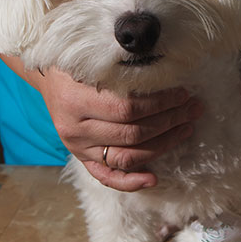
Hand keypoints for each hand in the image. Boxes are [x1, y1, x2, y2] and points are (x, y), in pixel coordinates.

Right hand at [33, 68, 203, 191]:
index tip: (183, 93)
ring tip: (186, 129)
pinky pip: (106, 177)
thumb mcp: (92, 59)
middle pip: (132, 133)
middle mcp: (75, 129)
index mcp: (76, 100)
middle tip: (193, 108)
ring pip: (127, 156)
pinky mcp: (81, 158)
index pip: (128, 108)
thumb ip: (120, 68)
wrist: (48, 78)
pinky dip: (130, 182)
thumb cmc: (75, 64)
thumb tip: (164, 71)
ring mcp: (78, 148)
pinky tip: (154, 179)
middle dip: (170, 121)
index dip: (161, 103)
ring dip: (163, 145)